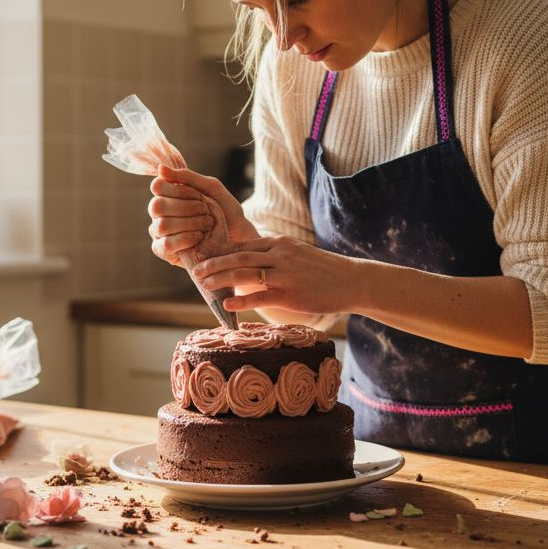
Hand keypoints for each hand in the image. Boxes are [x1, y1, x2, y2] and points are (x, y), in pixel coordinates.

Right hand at [147, 165, 256, 265]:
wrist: (239, 235)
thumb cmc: (225, 210)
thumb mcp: (210, 188)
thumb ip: (187, 177)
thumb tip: (160, 168)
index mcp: (167, 194)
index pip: (157, 186)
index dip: (178, 190)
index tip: (198, 195)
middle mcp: (159, 213)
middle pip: (157, 205)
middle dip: (186, 208)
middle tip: (205, 211)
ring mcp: (159, 232)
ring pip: (162, 225)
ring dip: (189, 223)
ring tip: (207, 225)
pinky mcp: (164, 251)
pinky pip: (165, 244)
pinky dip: (185, 239)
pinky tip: (199, 237)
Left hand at [190, 236, 365, 315]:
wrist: (351, 281)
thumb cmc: (323, 271)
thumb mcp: (297, 255)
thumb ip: (275, 257)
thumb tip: (251, 265)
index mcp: (279, 244)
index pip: (244, 245)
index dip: (222, 252)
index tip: (206, 257)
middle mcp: (279, 255)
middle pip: (239, 256)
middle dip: (215, 263)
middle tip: (197, 270)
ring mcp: (284, 274)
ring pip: (245, 272)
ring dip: (221, 278)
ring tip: (204, 285)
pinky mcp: (290, 293)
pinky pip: (260, 295)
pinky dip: (242, 299)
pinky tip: (228, 304)